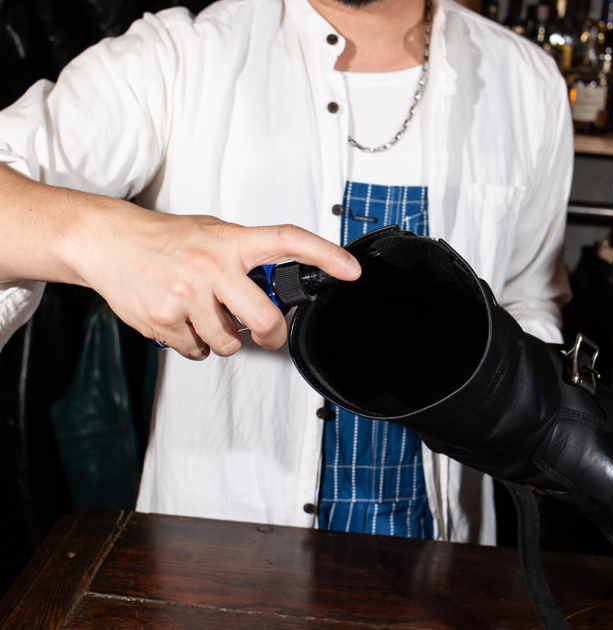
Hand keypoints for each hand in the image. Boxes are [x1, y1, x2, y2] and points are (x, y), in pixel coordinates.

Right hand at [77, 209, 360, 359]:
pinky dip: (196, 343)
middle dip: (271, 335)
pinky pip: (197, 351)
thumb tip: (276, 284)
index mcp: (229, 242)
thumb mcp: (212, 233)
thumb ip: (245, 255)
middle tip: (267, 332)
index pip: (287, 242)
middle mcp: (210, 269)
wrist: (108, 242)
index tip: (349, 270)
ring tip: (205, 314)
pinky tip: (183, 320)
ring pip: (228, 343)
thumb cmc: (164, 238)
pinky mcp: (164, 322)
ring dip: (223, 337)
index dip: (324, 256)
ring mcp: (186, 297)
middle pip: (264, 321)